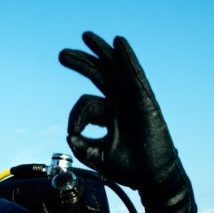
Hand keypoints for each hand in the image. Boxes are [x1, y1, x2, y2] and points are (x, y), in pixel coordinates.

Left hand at [59, 32, 181, 195]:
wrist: (151, 177)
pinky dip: (127, 58)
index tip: (73, 133)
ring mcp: (133, 99)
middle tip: (62, 54)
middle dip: (81, 63)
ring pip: (115, 69)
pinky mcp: (146, 100)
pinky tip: (118, 42)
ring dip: (100, 51)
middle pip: (99, 75)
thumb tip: (69, 135)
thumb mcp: (96, 155)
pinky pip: (135, 74)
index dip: (74, 118)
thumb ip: (81, 145)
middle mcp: (120, 102)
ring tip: (85, 36)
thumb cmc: (128, 167)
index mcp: (108, 114)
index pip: (85, 104)